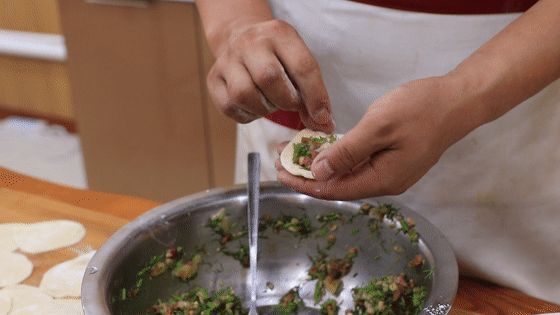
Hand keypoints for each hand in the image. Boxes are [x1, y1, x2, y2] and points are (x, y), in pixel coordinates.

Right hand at [206, 19, 333, 131]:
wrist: (241, 39)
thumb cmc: (278, 57)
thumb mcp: (298, 62)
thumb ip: (312, 92)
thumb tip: (323, 126)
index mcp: (279, 33)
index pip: (302, 67)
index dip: (315, 97)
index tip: (322, 118)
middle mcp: (250, 42)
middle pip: (268, 78)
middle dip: (286, 101)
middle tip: (291, 105)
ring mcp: (227, 60)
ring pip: (244, 94)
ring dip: (264, 108)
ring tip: (271, 103)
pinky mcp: (213, 79)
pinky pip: (230, 106)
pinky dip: (248, 114)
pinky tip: (256, 106)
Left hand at [276, 76, 483, 199]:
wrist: (458, 101)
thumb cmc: (421, 109)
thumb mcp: (379, 126)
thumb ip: (347, 152)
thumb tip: (319, 173)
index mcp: (381, 180)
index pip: (332, 190)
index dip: (302, 181)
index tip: (278, 169)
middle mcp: (384, 183)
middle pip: (336, 185)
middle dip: (306, 173)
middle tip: (280, 156)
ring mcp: (389, 173)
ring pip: (345, 175)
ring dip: (320, 164)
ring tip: (295, 151)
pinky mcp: (391, 161)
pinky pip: (357, 165)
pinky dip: (336, 157)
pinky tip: (322, 147)